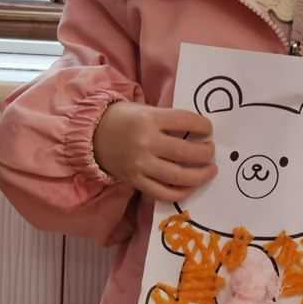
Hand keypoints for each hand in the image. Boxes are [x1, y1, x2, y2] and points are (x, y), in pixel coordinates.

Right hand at [93, 101, 215, 202]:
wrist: (91, 135)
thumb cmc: (123, 119)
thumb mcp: (146, 110)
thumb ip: (169, 121)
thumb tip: (198, 132)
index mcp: (150, 119)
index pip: (186, 121)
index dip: (203, 126)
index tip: (208, 129)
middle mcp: (146, 142)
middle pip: (186, 152)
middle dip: (205, 153)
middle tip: (211, 150)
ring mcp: (140, 165)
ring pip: (178, 176)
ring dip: (200, 175)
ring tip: (210, 170)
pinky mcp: (135, 181)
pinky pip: (162, 193)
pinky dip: (181, 193)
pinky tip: (191, 186)